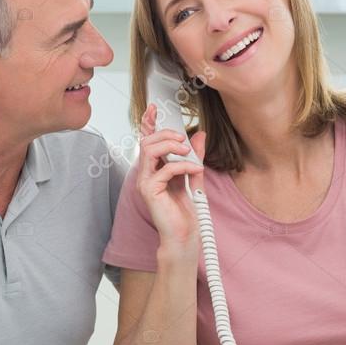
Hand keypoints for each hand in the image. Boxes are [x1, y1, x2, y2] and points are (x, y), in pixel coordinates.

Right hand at [136, 104, 205, 250]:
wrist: (184, 235)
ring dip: (171, 145)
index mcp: (153, 169)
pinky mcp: (150, 191)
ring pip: (150, 150)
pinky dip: (183, 165)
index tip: (154, 109)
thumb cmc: (185, 211)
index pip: (147, 141)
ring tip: (188, 152)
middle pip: (147, 141)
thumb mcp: (194, 176)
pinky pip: (164, 169)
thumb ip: (195, 156)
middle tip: (184, 140)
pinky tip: (196, 170)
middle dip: (166, 134)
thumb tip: (199, 135)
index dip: (148, 123)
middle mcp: (146, 174)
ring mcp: (145, 182)